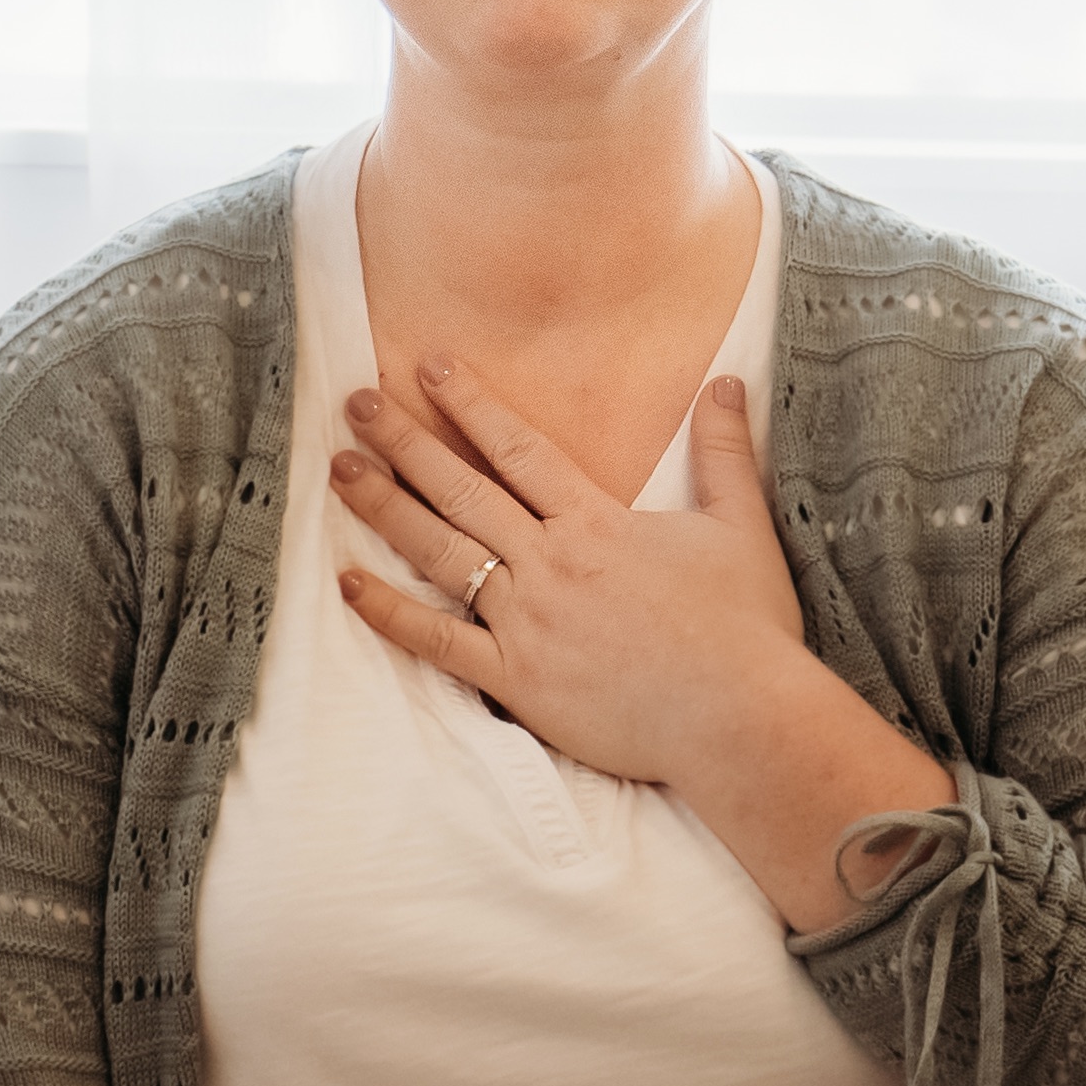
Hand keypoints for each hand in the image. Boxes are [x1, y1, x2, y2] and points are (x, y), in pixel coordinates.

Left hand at [335, 362, 956, 933]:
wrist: (739, 719)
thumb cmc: (746, 628)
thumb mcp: (740, 527)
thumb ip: (723, 453)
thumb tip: (725, 382)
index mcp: (598, 523)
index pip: (519, 450)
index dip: (471, 404)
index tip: (430, 367)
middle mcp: (551, 563)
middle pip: (463, 490)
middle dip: (405, 442)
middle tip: (356, 405)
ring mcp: (528, 623)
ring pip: (441, 553)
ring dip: (385, 509)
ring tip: (338, 471)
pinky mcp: (517, 681)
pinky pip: (439, 643)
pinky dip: (391, 614)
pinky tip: (347, 586)